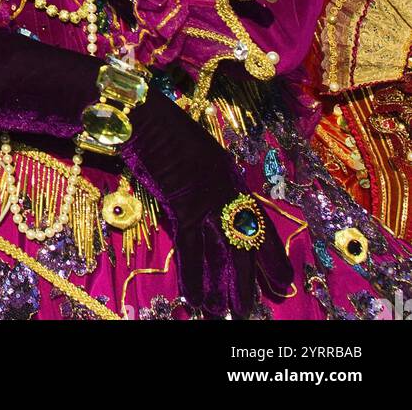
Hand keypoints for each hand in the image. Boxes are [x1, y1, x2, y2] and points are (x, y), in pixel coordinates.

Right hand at [122, 86, 292, 316]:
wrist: (144, 116)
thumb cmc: (164, 131)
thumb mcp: (195, 157)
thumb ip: (204, 183)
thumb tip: (203, 212)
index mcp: (232, 176)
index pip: (260, 222)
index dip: (272, 254)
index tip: (283, 280)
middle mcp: (227, 188)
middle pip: (249, 240)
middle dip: (258, 275)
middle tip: (269, 302)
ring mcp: (207, 197)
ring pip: (226, 249)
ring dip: (229, 284)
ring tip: (233, 311)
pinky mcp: (184, 204)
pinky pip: (191, 248)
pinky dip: (194, 275)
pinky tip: (198, 299)